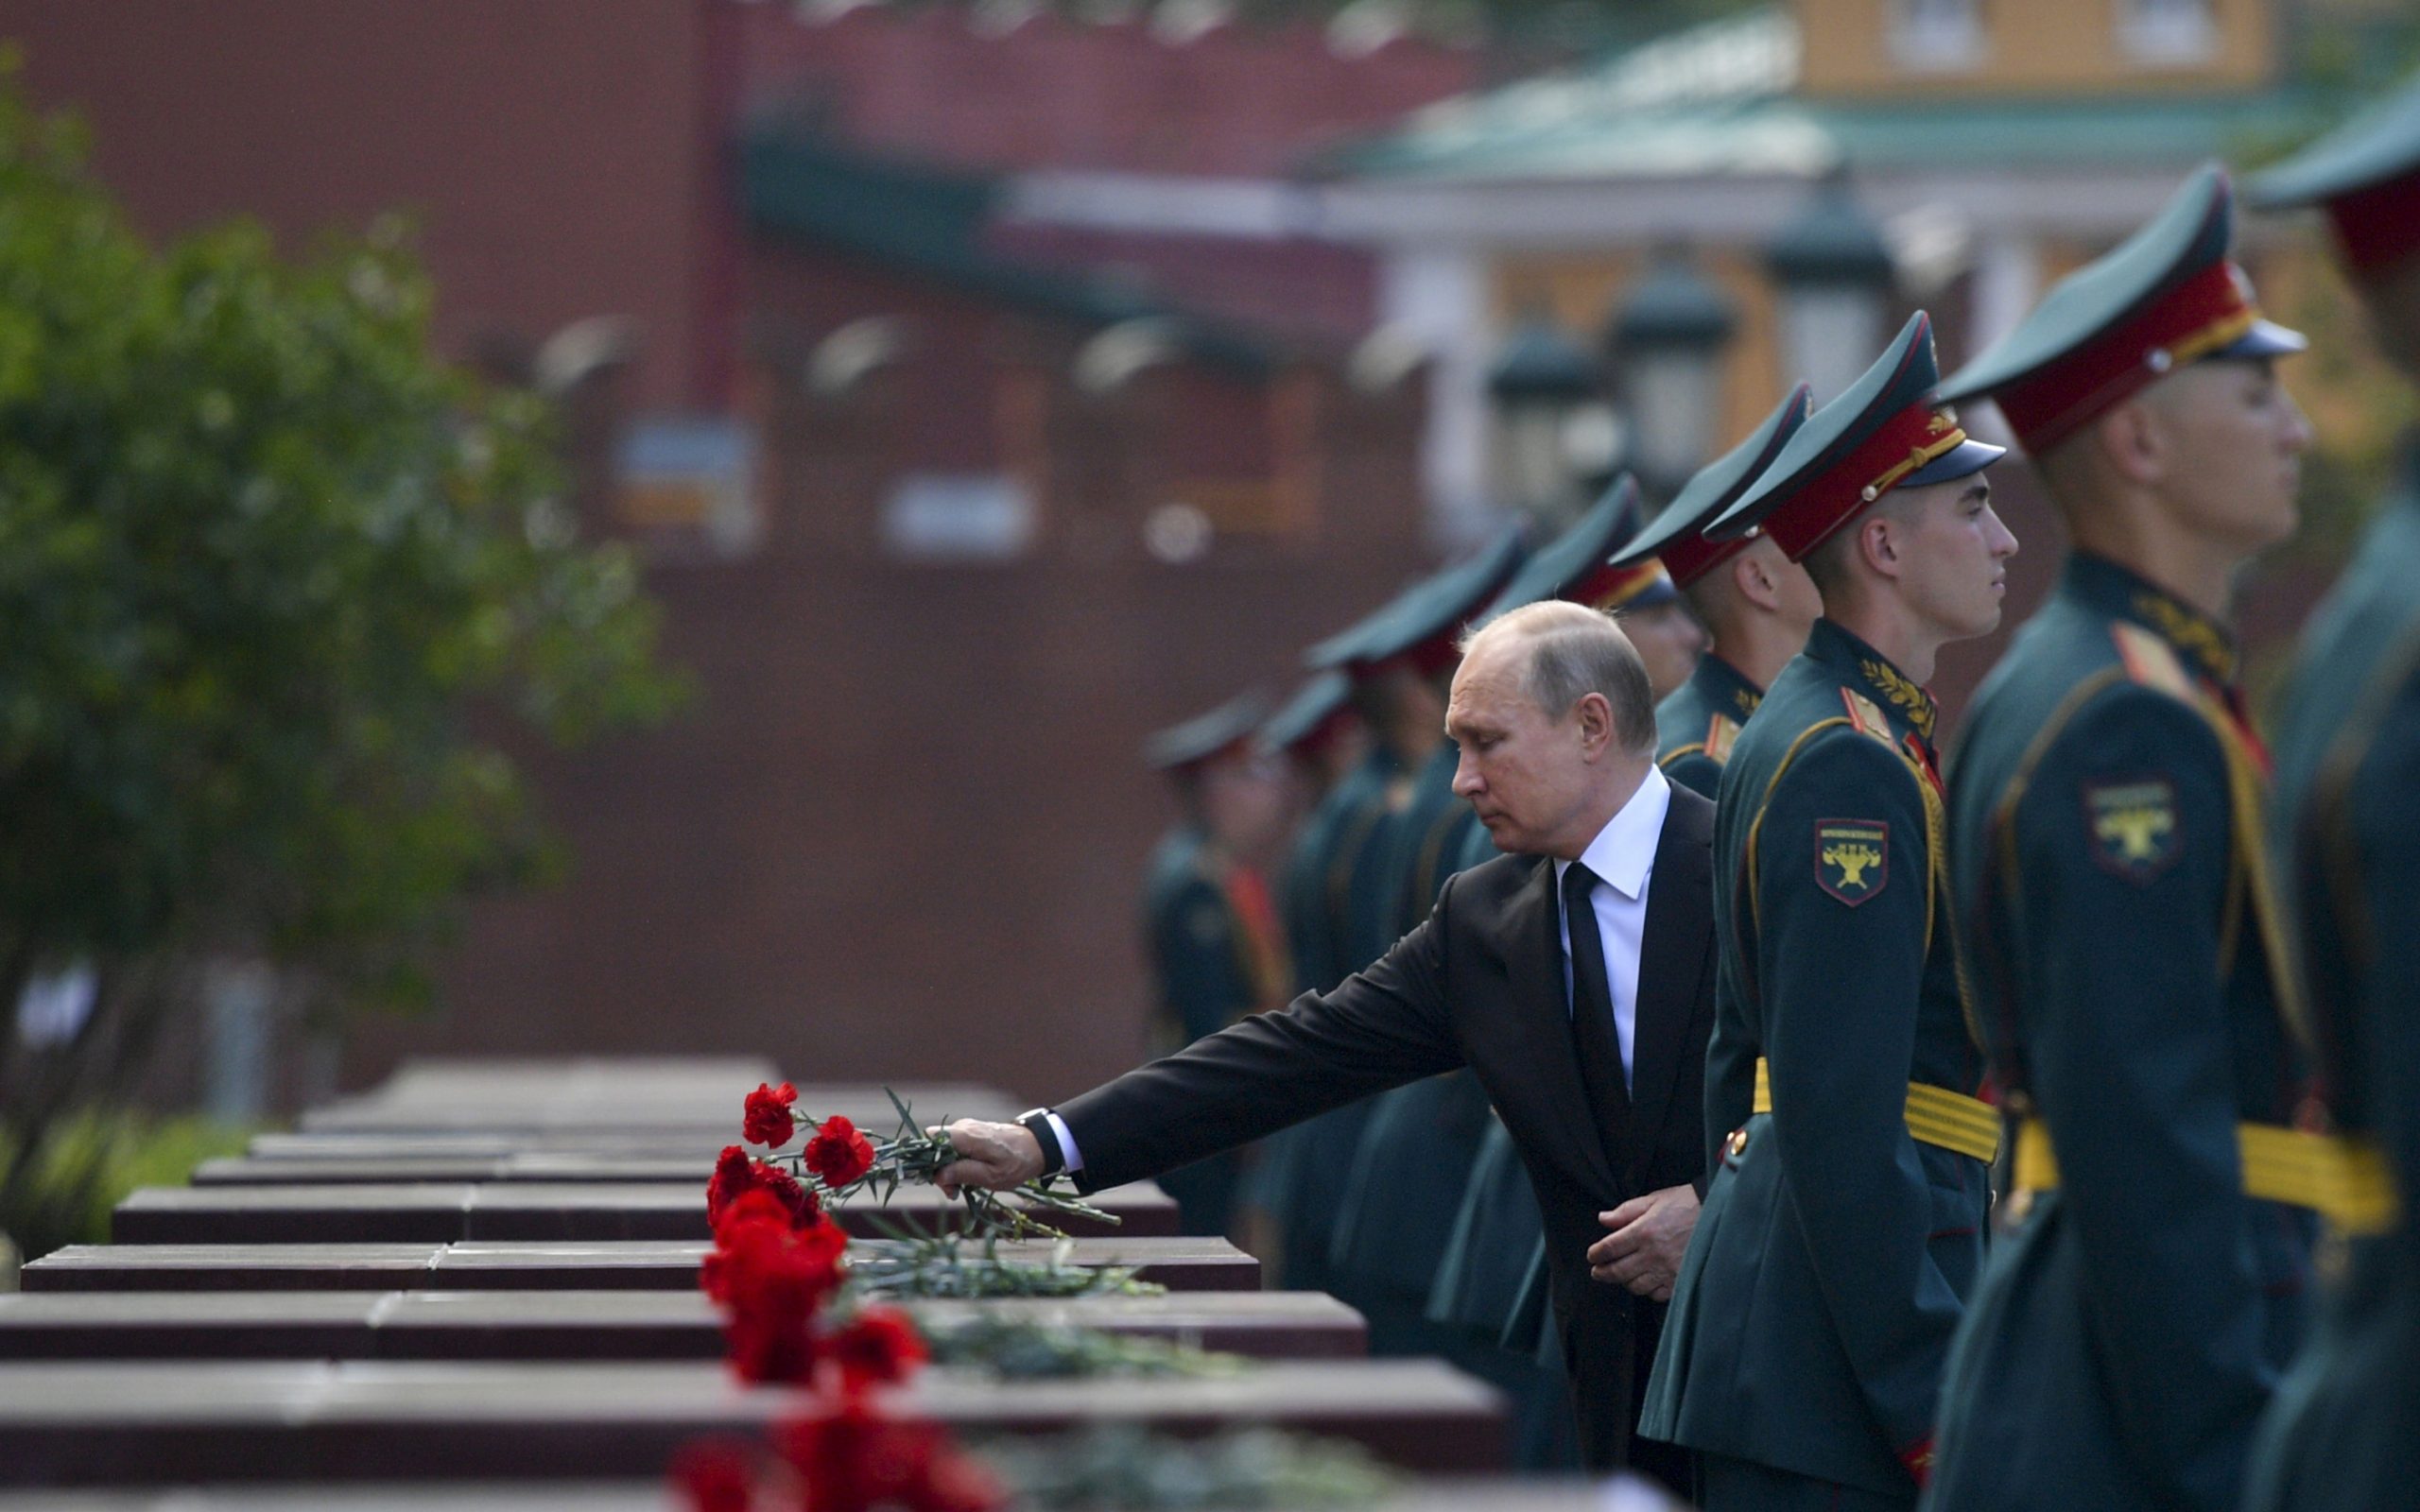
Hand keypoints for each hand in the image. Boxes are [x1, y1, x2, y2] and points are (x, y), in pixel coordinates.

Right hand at [932, 1119, 1042, 1196]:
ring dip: (949, 1170)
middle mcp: (962, 1127)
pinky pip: (954, 1149)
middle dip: (939, 1171)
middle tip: (954, 1191)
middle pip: (934, 1148)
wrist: (1036, 1147)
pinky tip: (969, 1177)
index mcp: (966, 1135)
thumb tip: (938, 1175)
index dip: (930, 1161)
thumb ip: (964, 1173)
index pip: (930, 1139)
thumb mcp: (992, 1176)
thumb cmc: (1017, 1163)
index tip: (944, 1182)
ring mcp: (966, 1129)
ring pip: (943, 1150)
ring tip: (964, 1187)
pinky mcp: (970, 1134)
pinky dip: (957, 1164)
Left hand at [1586, 1183, 1698, 1301]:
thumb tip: (1603, 1219)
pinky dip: (1648, 1290)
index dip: (1596, 1254)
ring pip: (1635, 1286)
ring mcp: (1668, 1270)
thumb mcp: (1654, 1200)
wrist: (1719, 1215)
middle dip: (1602, 1273)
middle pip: (1618, 1271)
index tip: (1592, 1255)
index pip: (1609, 1248)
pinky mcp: (1681, 1281)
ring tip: (1622, 1275)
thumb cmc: (1686, 1205)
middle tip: (1597, 1271)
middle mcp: (1654, 1254)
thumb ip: (1626, 1211)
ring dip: (1625, 1281)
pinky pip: (1657, 1294)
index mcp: (1644, 1231)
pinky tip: (1646, 1280)